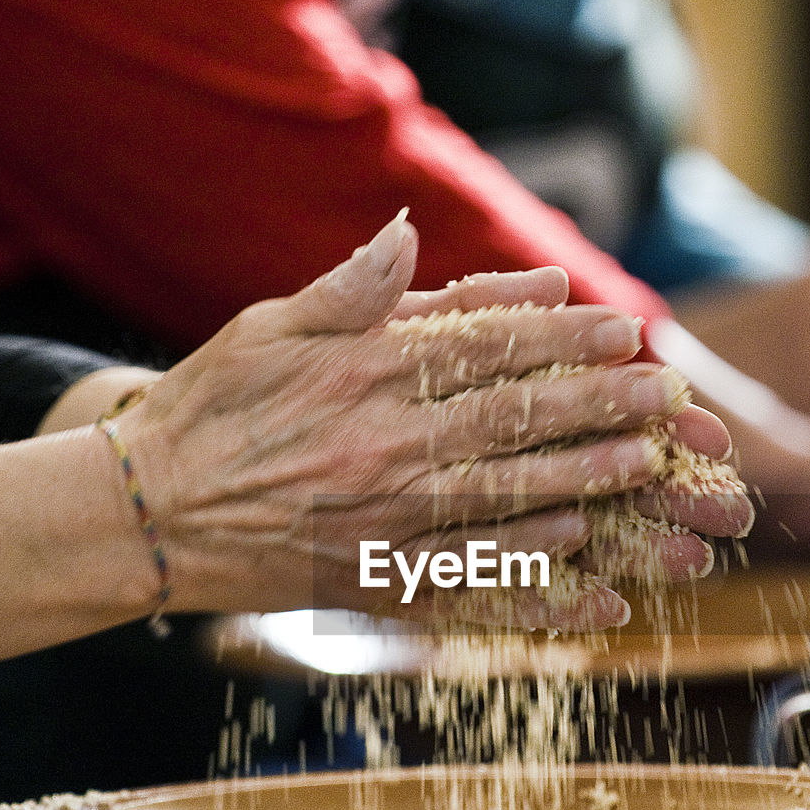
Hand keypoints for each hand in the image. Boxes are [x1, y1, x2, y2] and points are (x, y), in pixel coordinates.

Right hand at [115, 215, 752, 628]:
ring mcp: (381, 518)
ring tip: (643, 464)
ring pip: (502, 495)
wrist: (148, 515)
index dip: (561, 337)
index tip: (622, 328)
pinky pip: (463, 577)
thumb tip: (411, 230)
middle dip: (596, 403)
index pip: (484, 347)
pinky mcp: (373, 578)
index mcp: (363, 374)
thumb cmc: (207, 410)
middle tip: (661, 393)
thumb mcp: (267, 327)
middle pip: (511, 419)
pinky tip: (578, 556)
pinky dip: (525, 569)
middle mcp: (382, 445)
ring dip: (581, 478)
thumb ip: (349, 287)